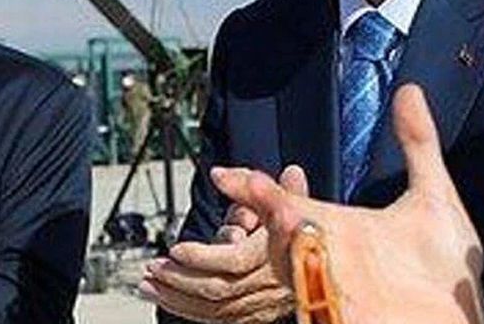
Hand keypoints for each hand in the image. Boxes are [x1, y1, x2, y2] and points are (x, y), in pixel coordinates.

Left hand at [140, 167, 306, 322]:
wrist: (334, 262)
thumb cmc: (310, 228)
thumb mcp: (286, 200)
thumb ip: (254, 186)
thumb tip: (219, 174)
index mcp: (276, 254)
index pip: (233, 261)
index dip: (202, 257)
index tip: (177, 248)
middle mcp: (270, 284)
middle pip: (217, 290)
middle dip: (179, 280)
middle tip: (152, 268)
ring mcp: (264, 304)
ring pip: (215, 310)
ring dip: (177, 299)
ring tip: (149, 285)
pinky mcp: (259, 314)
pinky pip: (220, 319)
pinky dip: (191, 312)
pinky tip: (171, 301)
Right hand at [212, 83, 483, 323]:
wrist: (463, 312)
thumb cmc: (445, 265)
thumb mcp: (432, 194)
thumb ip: (419, 141)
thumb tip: (411, 90)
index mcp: (340, 230)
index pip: (284, 206)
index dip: (255, 190)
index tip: (226, 172)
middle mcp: (330, 259)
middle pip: (277, 238)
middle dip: (263, 213)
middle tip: (251, 186)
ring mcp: (337, 289)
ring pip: (290, 269)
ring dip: (283, 245)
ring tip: (284, 215)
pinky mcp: (349, 315)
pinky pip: (316, 303)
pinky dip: (309, 285)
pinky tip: (311, 259)